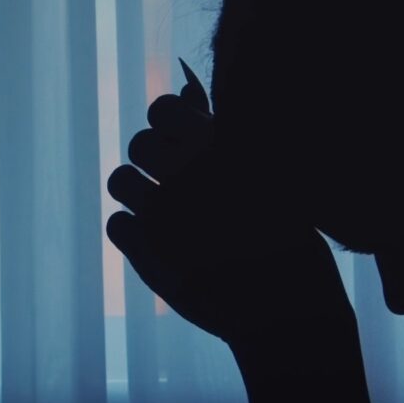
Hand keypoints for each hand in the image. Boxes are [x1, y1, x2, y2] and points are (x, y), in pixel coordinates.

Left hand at [106, 60, 351, 350]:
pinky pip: (116, 224)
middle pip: (137, 144)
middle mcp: (188, 171)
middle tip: (176, 185)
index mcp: (220, 144)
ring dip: (137, 193)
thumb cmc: (285, 234)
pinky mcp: (145, 251)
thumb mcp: (268, 174)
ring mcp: (164, 211)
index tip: (179, 144)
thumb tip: (182, 94)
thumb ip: (220, 132)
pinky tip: (162, 244)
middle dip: (152, 161)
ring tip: (166, 213)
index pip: (161, 109)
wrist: (287, 309)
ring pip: (119, 180)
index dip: (166, 125)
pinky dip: (133, 233)